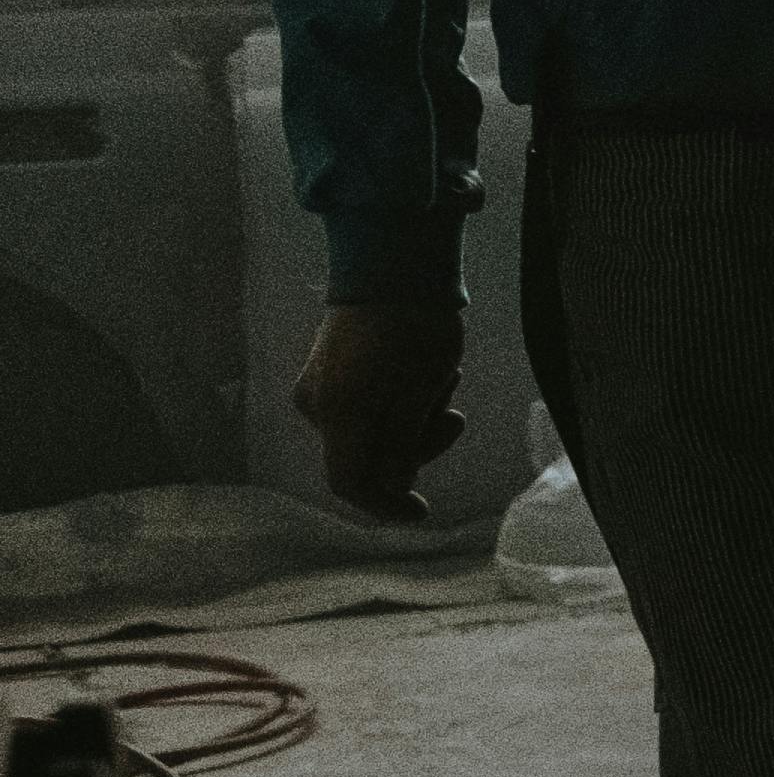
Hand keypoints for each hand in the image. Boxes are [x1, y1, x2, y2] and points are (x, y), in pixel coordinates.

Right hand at [297, 304, 468, 523]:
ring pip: (370, 432)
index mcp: (338, 412)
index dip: (384, 505)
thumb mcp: (423, 390)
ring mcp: (318, 388)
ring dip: (413, 419)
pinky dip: (399, 403)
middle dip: (415, 445)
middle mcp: (316, 405)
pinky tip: (425, 372)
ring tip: (443, 378)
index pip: (350, 481)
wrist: (393, 264)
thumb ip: (404, 443)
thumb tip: (390, 487)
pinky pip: (365, 408)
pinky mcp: (328, 374)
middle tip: (453, 414)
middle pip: (365, 457)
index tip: (421, 512)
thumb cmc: (416, 326)